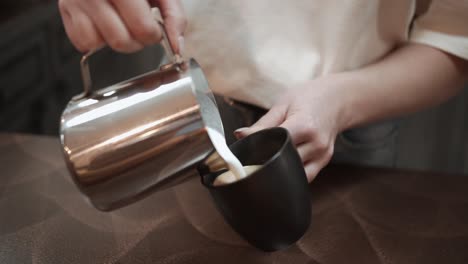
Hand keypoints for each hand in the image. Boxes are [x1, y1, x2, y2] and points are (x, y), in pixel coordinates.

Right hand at [59, 0, 186, 52]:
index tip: (154, 27)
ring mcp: (76, 0)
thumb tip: (177, 46)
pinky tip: (105, 24)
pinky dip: (95, 40)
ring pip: (98, 44)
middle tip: (139, 27)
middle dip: (137, 42)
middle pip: (120, 41)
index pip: (142, 29)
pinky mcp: (65, 9)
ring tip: (122, 24)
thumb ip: (174, 16)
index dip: (154, 34)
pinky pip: (80, 42)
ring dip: (115, 41)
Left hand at [235, 77, 347, 181]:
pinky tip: (280, 167)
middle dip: (265, 162)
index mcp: (304, 126)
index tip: (244, 151)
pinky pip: (303, 176)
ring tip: (264, 163)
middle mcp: (316, 144)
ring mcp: (322, 156)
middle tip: (249, 160)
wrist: (338, 100)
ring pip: (293, 173)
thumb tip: (240, 135)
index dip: (258, 149)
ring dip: (278, 170)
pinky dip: (290, 173)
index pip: (276, 144)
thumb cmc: (310, 97)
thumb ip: (262, 124)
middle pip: (283, 162)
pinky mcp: (324, 162)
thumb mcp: (284, 104)